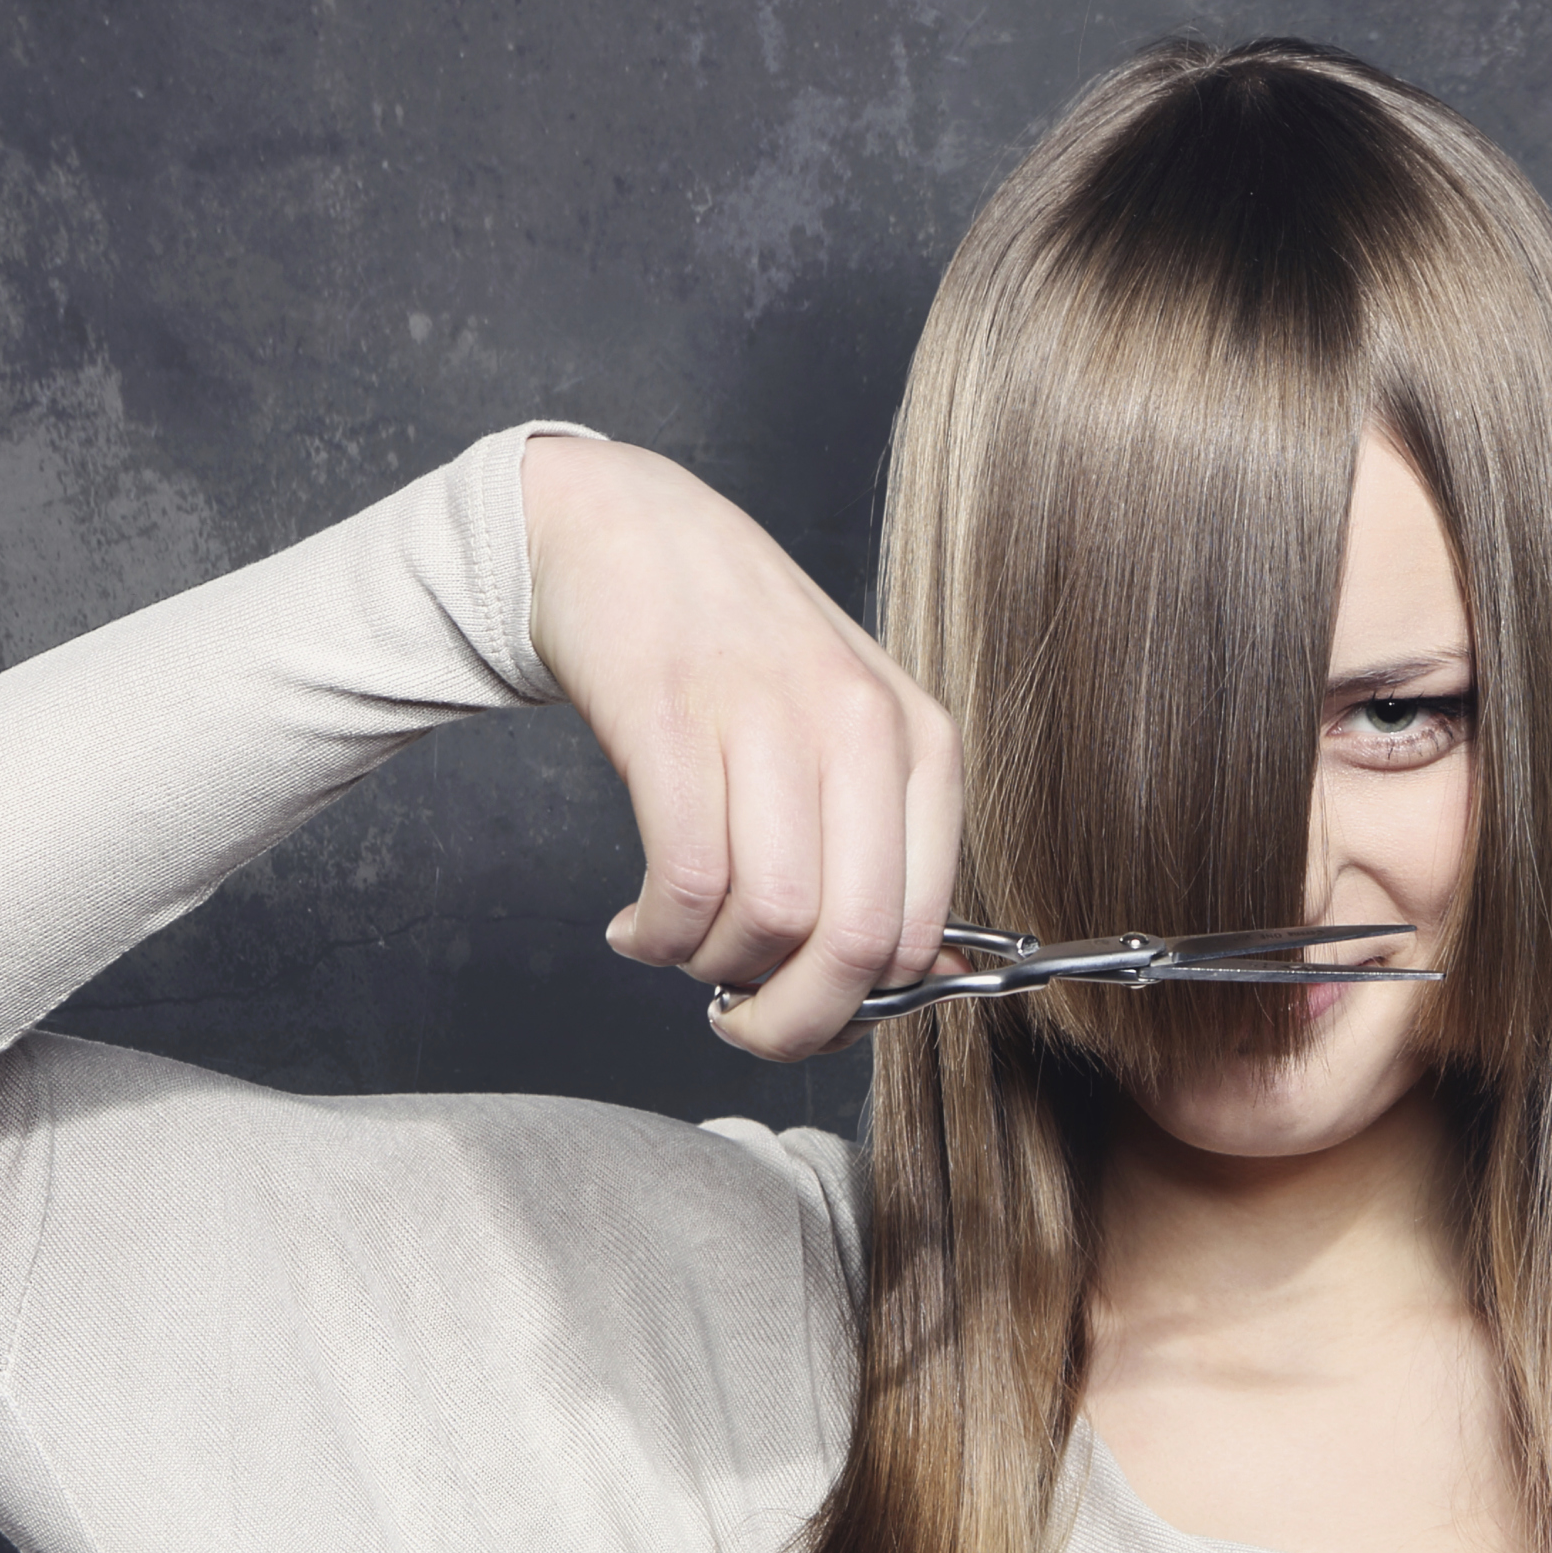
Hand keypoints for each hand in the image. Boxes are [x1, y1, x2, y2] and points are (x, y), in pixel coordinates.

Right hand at [521, 434, 958, 1059]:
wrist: (628, 531)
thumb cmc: (739, 654)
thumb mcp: (844, 738)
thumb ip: (885, 853)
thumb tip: (923, 984)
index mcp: (921, 742)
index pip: (918, 932)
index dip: (857, 1009)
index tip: (802, 1011)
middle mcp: (859, 725)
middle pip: (851, 943)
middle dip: (789, 1021)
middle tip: (738, 1020)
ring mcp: (768, 713)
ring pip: (767, 920)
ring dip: (710, 967)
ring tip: (678, 946)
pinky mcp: (673, 715)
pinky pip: (684, 880)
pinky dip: (656, 935)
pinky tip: (636, 926)